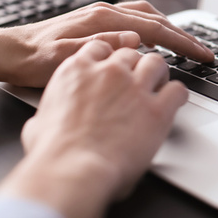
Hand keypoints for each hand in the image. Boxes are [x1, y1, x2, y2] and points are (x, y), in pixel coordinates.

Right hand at [0, 40, 187, 217]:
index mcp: (77, 70)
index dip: (111, 56)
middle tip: (139, 79)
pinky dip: (178, 95)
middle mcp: (108, 72)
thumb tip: (41, 125)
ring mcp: (134, 87)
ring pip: (157, 62)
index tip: (115, 66)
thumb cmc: (53, 154)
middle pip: (131, 52)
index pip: (101, 46)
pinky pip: (177, 90)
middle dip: (136, 65)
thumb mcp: (39, 124)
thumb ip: (48, 115)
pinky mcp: (157, 109)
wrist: (71, 171)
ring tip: (160, 85)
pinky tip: (175, 102)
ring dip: (159, 73)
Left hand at [4, 0, 212, 86]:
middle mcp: (106, 12)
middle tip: (204, 52)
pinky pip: (135, 20)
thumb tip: (135, 41)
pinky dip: (154, 29)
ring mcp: (101, 15)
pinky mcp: (96, 22)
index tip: (203, 55)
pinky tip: (154, 42)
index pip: (156, 28)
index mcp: (103, 19)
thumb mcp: (67, 60)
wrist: (11, 52)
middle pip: (158, 18)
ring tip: (186, 46)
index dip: (184, 42)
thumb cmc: (34, 60)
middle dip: (184, 35)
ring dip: (171, 30)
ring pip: (148, 16)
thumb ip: (102, 48)